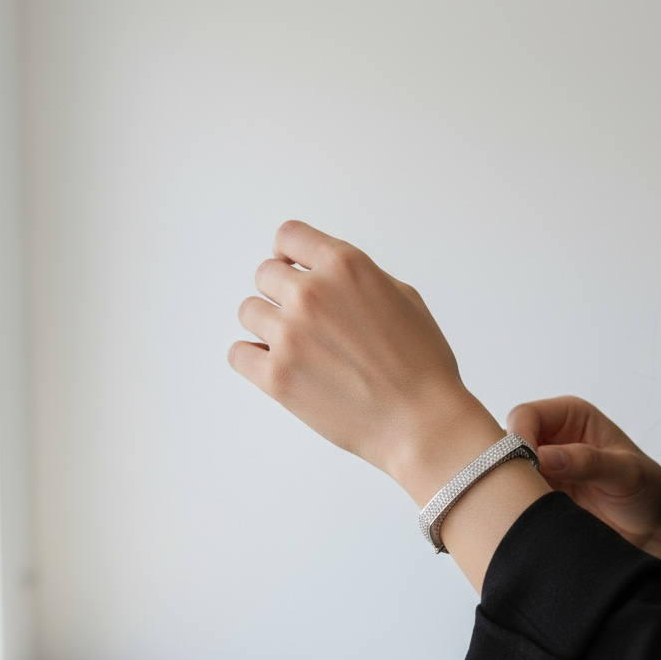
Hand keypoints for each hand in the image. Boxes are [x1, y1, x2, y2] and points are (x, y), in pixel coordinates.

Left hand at [229, 220, 486, 483]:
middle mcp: (312, 293)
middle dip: (281, 293)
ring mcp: (290, 335)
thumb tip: (328, 276)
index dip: (289, 254)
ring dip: (267, 326)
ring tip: (296, 347)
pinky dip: (252, 358)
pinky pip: (238, 353)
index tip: (291, 269)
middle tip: (303, 320)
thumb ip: (358, 278)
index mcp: (345, 266)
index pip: (289, 236)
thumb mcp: (403, 298)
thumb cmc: (422, 367)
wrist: (421, 422)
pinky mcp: (276, 376)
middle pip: (264, 274)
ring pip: (248, 312)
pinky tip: (276, 366)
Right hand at [506, 395, 660, 579]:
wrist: (652, 528)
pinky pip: (511, 498)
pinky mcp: (537, 497)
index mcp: (570, 417)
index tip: (528, 464)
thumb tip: (545, 456)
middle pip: (505, 442)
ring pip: (504, 473)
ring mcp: (541, 470)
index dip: (519, 436)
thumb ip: (588, 462)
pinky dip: (512, 508)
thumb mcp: (625, 472)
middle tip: (521, 490)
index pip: (526, 415)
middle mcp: (550, 439)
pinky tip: (525, 519)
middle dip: (507, 464)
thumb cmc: (647, 490)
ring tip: (528, 508)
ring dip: (510, 489)